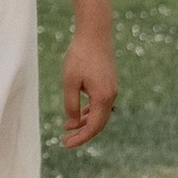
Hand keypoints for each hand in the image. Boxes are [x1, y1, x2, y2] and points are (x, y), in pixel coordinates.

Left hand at [59, 27, 116, 147]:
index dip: (80, 138)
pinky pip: (101, 104)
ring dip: (86, 123)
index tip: (66, 144)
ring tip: (69, 128)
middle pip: (99, 123)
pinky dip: (90, 112)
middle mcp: (111, 95)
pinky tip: (79, 114)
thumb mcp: (70, 82)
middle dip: (83, 134)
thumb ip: (71, 105)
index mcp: (103, 97)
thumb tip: (72, 125)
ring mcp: (112, 89)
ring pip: (100, 114)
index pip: (93, 127)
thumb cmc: (80, 55)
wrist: (95, 33)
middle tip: (66, 141)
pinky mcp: (109, 82)